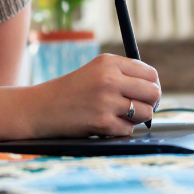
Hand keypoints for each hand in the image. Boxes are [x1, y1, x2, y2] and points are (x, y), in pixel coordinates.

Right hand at [28, 54, 160, 138]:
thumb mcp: (95, 71)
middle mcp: (110, 79)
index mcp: (109, 62)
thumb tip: (154, 88)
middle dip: (150, 103)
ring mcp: (107, 101)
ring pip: (145, 113)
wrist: (40, 108)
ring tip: (119, 116)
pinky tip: (105, 124)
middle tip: (140, 109)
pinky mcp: (102, 122)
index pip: (150, 74)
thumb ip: (123, 74)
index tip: (146, 95)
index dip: (152, 86)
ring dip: (136, 118)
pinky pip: (129, 129)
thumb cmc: (71, 91)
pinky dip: (120, 130)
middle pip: (153, 93)